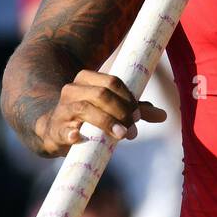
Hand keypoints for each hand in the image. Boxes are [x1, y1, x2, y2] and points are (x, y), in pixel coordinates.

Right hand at [34, 69, 166, 157]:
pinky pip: (63, 130)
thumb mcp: (111, 109)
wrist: (53, 131)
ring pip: (85, 108)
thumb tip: (163, 115)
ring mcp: (62, 109)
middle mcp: (72, 90)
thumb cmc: (88, 117)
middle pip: (101, 94)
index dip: (128, 97)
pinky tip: (78, 137)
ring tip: (121, 135)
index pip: (113, 81)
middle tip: (132, 129)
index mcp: (87, 79)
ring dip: (106, 121)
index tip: (138, 114)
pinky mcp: (55, 130)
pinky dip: (71, 133)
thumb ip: (135, 110)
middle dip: (121, 111)